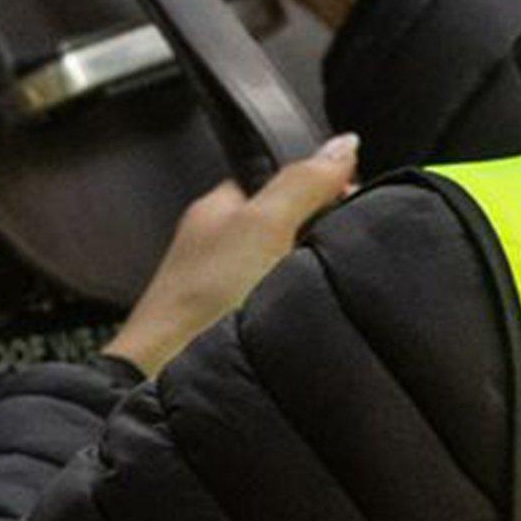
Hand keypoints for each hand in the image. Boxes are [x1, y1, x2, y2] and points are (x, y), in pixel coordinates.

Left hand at [108, 137, 360, 374]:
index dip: (325, 187)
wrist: (166, 377)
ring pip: (287, 267)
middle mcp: (219, 243)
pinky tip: (309, 318)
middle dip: (321, 236)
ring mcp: (224, 286)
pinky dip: (298, 308)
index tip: (355, 204)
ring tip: (324, 288)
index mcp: (220, 207)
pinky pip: (280, 303)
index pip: (285, 180)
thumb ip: (303, 182)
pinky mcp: (232, 325)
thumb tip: (344, 143)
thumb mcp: (264, 225)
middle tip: (340, 253)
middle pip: (290, 224)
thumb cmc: (202, 299)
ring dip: (310, 276)